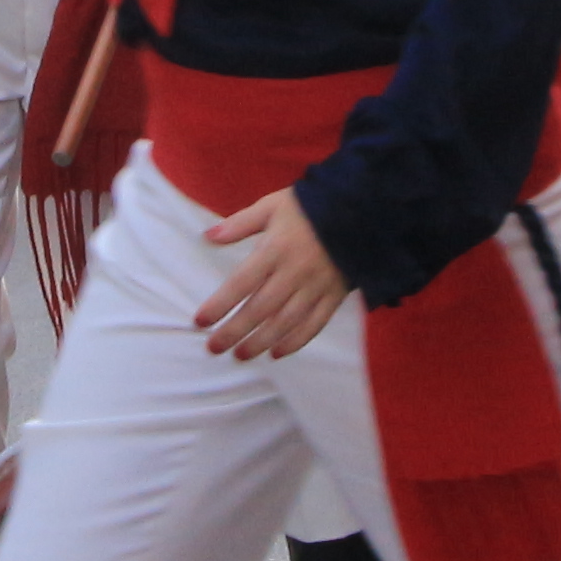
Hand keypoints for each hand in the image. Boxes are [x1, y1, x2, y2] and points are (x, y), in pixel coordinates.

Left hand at [190, 189, 351, 359]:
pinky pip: (314, 324)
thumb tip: (208, 236)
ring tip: (241, 355)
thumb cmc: (309, 206)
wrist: (360, 209)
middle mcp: (294, 272)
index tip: (200, 321)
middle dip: (234, 331)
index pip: (241, 282)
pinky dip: (296, 342)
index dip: (220, 304)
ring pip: (285, 322)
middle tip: (214, 348)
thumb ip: (240, 223)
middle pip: (260, 309)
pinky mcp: (334, 296)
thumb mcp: (272, 205)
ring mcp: (316, 287)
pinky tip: (277, 352)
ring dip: (261, 342)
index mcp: (275, 249)